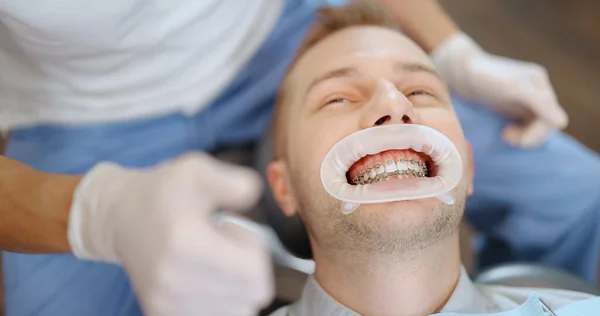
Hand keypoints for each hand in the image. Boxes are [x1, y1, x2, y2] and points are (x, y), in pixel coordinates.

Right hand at [68, 153, 272, 315]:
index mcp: (186, 243)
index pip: (253, 274)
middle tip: (226, 245)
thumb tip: (254, 193)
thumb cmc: (163, 192)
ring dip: (236, 288)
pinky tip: (204, 276)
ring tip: (215, 261)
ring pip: (236, 312)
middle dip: (249, 270)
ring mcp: (167, 303)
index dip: (255, 250)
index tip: (235, 230)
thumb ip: (233, 181)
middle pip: (250, 297)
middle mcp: (175, 281)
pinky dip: (220, 302)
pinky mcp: (163, 314)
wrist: (120, 216)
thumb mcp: (197, 170)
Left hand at [431, 32, 567, 146]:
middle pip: (546, 125)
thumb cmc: (484, 77)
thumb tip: (563, 123)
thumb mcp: (512, 88)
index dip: (536, 133)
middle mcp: (535, 92)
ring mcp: (523, 101)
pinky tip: (505, 133)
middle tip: (506, 137)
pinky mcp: (511, 108)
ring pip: (536, 127)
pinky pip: (524, 126)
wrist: (457, 73)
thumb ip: (538, 102)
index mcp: (538, 85)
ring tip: (505, 135)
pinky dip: (518, 134)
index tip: (513, 138)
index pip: (551, 118)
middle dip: (529, 136)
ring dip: (524, 136)